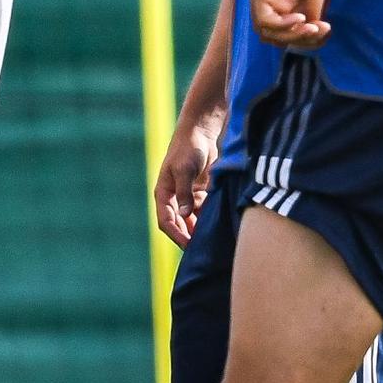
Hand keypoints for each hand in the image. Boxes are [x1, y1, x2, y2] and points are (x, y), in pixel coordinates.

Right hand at [154, 112, 222, 247]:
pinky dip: (209, 218)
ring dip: (200, 229)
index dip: (176, 235)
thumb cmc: (188, 148)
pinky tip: (219, 224)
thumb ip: (185, 193)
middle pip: (179, 224)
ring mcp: (187, 197)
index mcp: (164, 194)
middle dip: (189, 237)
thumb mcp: (184, 169)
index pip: (166, 221)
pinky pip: (203, 211)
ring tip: (213, 240)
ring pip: (192, 220)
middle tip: (204, 249)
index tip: (189, 246)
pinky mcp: (199, 193)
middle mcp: (174, 198)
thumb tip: (185, 215)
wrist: (200, 133)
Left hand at [249, 0, 334, 48]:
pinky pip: (263, 20)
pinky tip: (299, 18)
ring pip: (269, 33)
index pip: (294, 31)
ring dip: (291, 36)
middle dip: (301, 40)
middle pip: (280, 36)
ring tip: (309, 26)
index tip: (327, 27)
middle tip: (319, 29)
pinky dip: (281, 26)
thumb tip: (312, 27)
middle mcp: (276, 0)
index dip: (310, 37)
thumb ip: (312, 5)